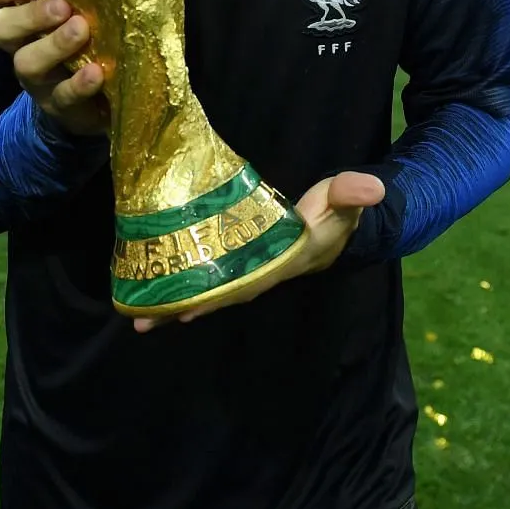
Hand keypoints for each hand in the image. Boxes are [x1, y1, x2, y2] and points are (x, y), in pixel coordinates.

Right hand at [0, 0, 108, 136]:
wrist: (99, 98)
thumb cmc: (86, 35)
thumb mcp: (75, 3)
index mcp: (18, 14)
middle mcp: (19, 45)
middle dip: (27, 15)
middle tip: (62, 6)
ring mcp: (37, 79)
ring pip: (26, 63)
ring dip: (53, 45)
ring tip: (81, 29)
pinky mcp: (59, 106)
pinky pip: (62, 96)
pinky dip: (78, 83)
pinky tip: (96, 72)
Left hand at [132, 171, 385, 332]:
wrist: (334, 226)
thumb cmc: (334, 212)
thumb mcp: (343, 200)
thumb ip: (352, 193)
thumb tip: (373, 187)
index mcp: (280, 263)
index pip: (246, 283)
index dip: (217, 295)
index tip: (188, 307)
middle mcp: (258, 275)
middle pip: (216, 297)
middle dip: (182, 307)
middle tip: (142, 321)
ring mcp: (244, 274)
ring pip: (206, 294)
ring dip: (173, 307)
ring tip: (136, 320)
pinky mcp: (234, 266)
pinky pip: (205, 282)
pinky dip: (179, 291)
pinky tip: (148, 296)